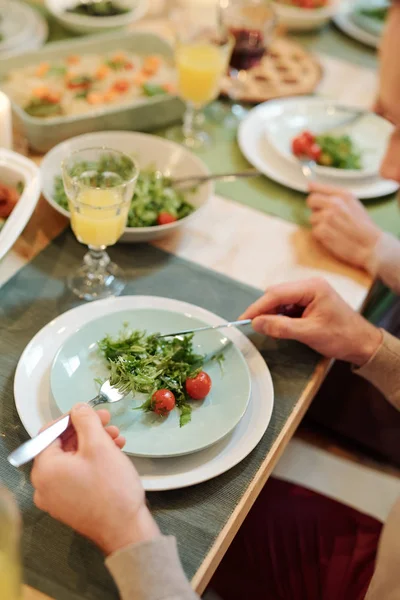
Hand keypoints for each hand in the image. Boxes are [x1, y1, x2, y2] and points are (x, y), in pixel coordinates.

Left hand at [31, 405, 158, 554]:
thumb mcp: (99, 445)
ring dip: (93, 445)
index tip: (92, 412)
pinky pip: (76, 476)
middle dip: (87, 431)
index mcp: (44, 469)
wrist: (126, 530)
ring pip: (72, 460)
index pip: (50, 432)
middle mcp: (43, 485)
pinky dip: (92, 463)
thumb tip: (78, 408)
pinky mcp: (70, 506)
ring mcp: (56, 498)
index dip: (72, 417)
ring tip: (117, 439)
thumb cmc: (111, 488)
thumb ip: (86, 420)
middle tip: (109, 423)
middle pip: (62, 446)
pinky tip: (114, 455)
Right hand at [240, 278, 382, 365]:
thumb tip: (256, 323)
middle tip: (252, 326)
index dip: (258, 307)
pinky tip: (278, 326)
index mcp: (312, 287)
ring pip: (280, 300)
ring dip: (271, 313)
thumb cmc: (341, 337)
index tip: (243, 320)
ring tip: (265, 328)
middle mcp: (309, 285)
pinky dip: (279, 316)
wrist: (363, 343)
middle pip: (277, 294)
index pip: (277, 293)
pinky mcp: (309, 302)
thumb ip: (281, 327)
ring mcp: (309, 293)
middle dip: (263, 309)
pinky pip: (287, 306)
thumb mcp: (309, 333)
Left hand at [307, 182, 380, 271]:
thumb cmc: (362, 226)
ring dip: (320, 225)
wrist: (371, 246)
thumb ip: (333, 195)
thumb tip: (309, 185)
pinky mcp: (322, 231)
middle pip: (311, 201)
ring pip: (312, 218)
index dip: (316, 196)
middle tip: (327, 219)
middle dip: (316, 210)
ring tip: (334, 230)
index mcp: (343, 195)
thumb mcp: (353, 204)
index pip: (317, 188)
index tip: (317, 202)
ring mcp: (327, 217)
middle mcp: (335, 203)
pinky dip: (321, 236)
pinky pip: (314, 231)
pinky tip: (333, 238)